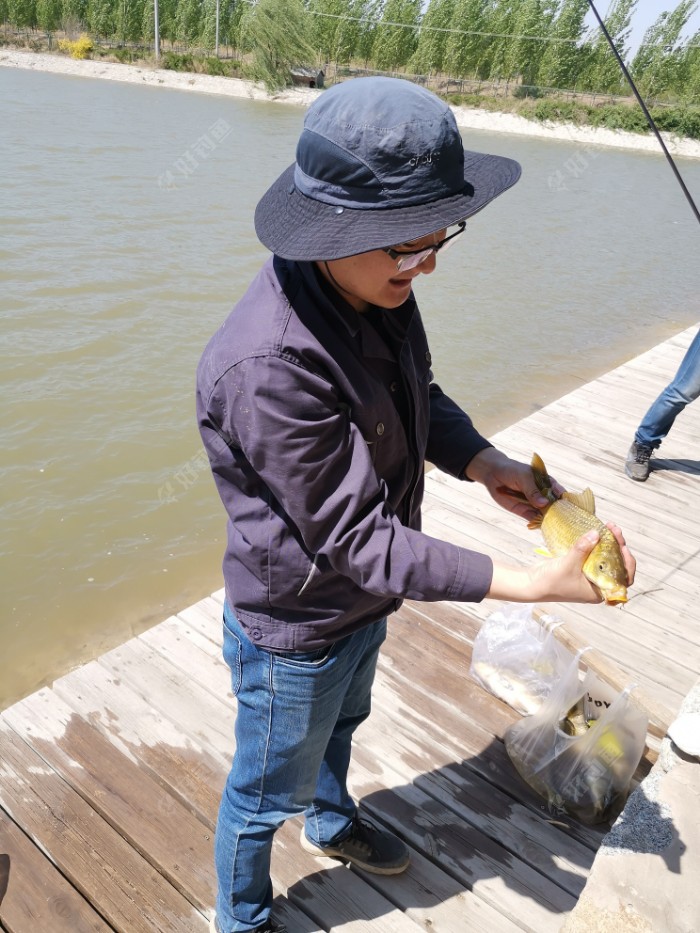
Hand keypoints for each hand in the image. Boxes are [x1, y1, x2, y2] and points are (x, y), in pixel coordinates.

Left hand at [466, 448, 563, 523]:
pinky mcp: (523, 511)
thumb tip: (544, 504)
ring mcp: (533, 503)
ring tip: (553, 526)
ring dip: (548, 519)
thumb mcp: (523, 477)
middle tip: (562, 519)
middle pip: (553, 505)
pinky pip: (532, 518)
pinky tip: (541, 527)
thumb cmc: (512, 470)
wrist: (493, 474)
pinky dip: (536, 523)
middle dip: (557, 512)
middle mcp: (542, 494)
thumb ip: (532, 491)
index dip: (564, 498)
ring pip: (544, 513)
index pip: (558, 491)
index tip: (568, 504)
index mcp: (545, 482)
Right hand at [489, 525, 635, 603]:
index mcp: (599, 591)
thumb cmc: (551, 581)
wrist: (532, 584)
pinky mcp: (581, 568)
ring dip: (609, 543)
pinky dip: (597, 545)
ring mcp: (590, 576)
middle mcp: (597, 584)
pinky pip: (595, 555)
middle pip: (616, 565)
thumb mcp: (568, 564)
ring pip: (607, 558)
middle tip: (613, 529)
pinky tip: (596, 533)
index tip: (623, 547)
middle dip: (618, 547)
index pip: (623, 578)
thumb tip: (597, 533)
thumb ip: (583, 548)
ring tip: (607, 527)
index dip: (627, 562)